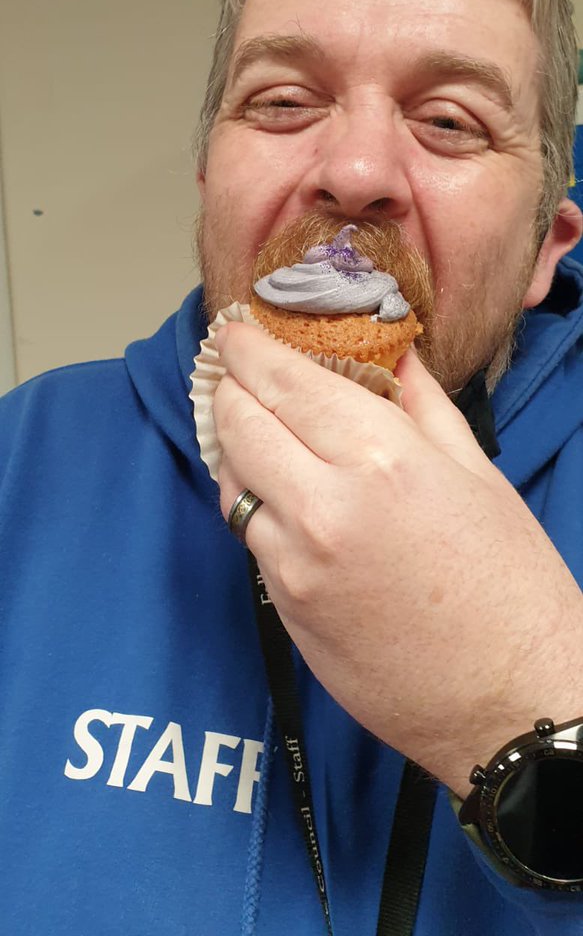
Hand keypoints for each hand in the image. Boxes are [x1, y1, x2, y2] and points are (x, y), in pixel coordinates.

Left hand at [213, 321, 582, 795]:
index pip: (284, 383)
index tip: (238, 332)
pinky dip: (254, 504)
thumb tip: (390, 351)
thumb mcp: (476, 474)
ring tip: (258, 429)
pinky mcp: (284, 610)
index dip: (250, 349)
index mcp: (381, 460)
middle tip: (238, 371)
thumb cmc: (510, 586)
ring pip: (230, 482)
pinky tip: (284, 494)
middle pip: (238, 424)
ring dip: (236, 448)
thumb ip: (420, 403)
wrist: (512, 701)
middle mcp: (324, 507)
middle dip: (231, 389)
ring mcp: (294, 564)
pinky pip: (249, 537)